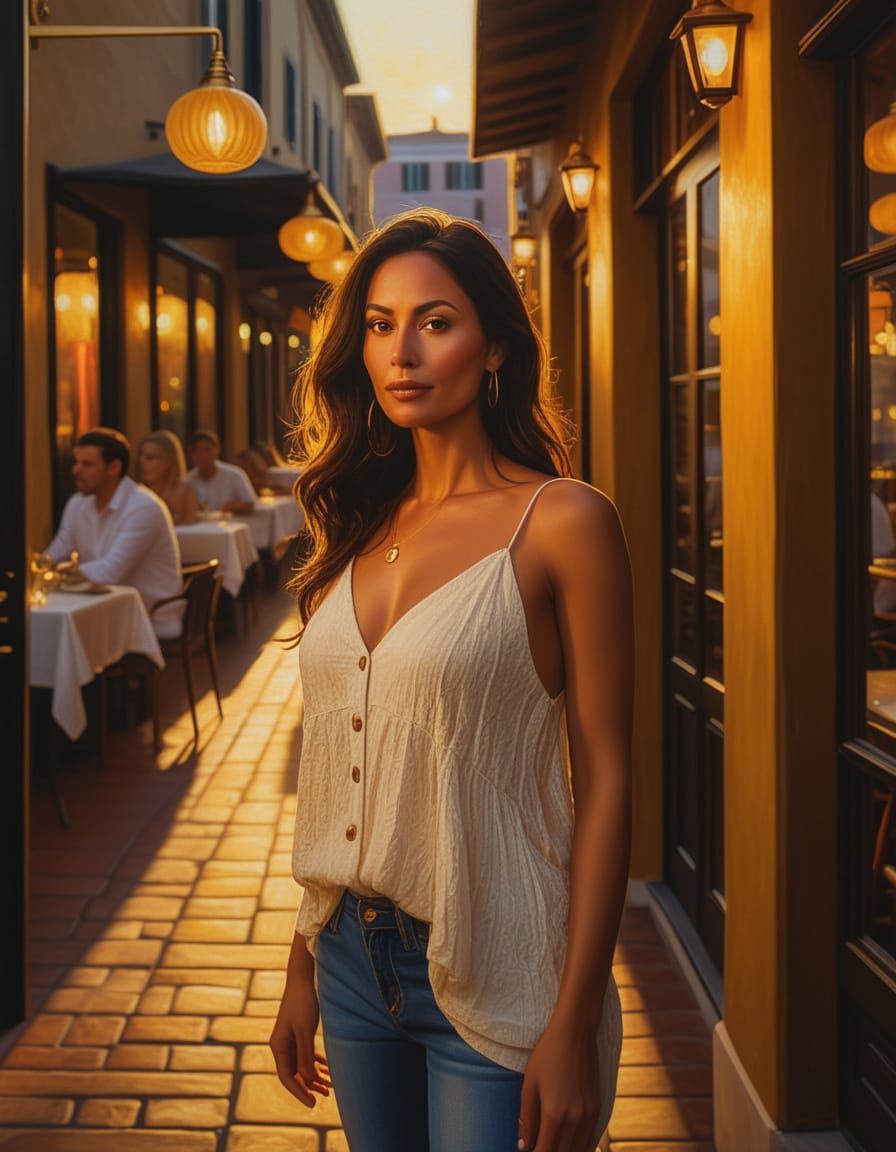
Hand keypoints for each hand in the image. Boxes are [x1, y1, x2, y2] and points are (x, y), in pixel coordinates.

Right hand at [269, 976, 331, 1107]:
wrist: (303, 979)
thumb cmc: (302, 1003)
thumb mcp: (304, 1030)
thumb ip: (305, 1056)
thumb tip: (308, 1079)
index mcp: (278, 1046)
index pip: (287, 1077)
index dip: (299, 1092)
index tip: (313, 1104)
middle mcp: (282, 1046)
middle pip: (295, 1074)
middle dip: (309, 1086)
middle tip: (325, 1096)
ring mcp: (291, 1040)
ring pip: (302, 1066)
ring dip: (315, 1077)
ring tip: (330, 1086)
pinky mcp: (300, 1034)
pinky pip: (307, 1055)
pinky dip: (317, 1064)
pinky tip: (327, 1070)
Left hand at [518, 1019, 600, 1151]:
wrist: (576, 1031)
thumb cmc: (548, 1054)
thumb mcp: (530, 1084)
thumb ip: (526, 1118)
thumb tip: (522, 1147)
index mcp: (555, 1115)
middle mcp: (576, 1119)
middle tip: (538, 1149)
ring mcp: (590, 1114)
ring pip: (579, 1151)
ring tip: (551, 1146)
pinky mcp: (598, 1107)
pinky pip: (591, 1139)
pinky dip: (580, 1147)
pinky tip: (568, 1145)